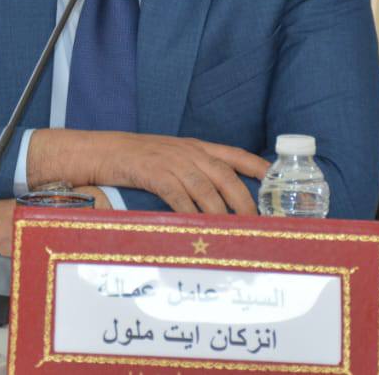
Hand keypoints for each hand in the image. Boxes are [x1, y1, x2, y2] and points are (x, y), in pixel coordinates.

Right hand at [29, 130, 269, 214]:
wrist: (101, 150)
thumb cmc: (137, 159)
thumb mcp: (171, 158)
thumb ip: (194, 172)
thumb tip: (218, 201)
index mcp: (196, 146)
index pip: (236, 154)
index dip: (259, 167)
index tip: (277, 182)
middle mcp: (188, 151)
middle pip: (226, 177)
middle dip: (245, 202)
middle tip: (258, 224)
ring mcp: (171, 160)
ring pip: (206, 188)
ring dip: (222, 212)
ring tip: (234, 232)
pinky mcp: (153, 172)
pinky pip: (178, 195)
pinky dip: (191, 212)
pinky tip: (198, 226)